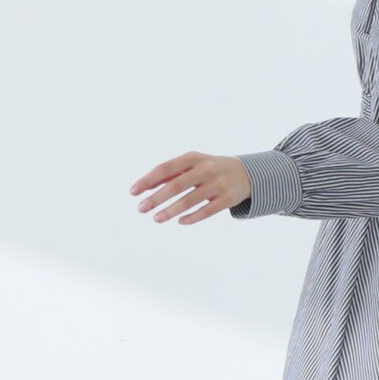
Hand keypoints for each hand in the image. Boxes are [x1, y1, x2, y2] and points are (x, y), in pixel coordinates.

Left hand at [130, 152, 250, 223]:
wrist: (246, 173)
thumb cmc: (210, 169)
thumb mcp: (192, 164)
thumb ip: (170, 173)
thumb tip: (145, 186)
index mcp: (193, 158)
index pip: (165, 168)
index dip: (148, 180)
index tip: (133, 192)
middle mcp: (206, 169)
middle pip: (176, 185)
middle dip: (156, 198)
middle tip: (141, 208)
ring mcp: (218, 184)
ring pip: (190, 200)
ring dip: (170, 211)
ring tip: (156, 219)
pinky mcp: (227, 199)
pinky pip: (206, 211)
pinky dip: (191, 218)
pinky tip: (180, 221)